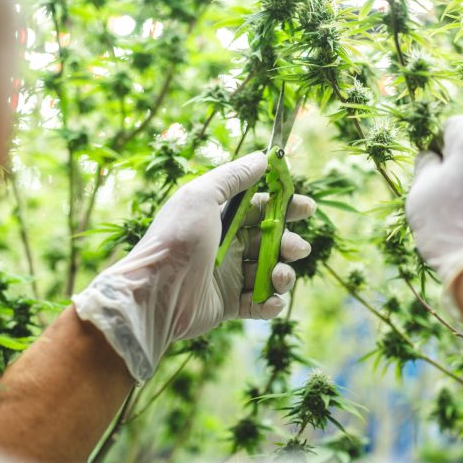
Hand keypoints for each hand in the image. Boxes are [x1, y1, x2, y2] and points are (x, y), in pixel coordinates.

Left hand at [73, 152, 314, 381]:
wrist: (156, 292)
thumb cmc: (176, 239)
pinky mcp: (228, 305)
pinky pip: (259, 304)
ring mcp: (228, 276)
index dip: (285, 207)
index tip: (306, 208)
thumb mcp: (201, 196)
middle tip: (298, 248)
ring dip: (283, 274)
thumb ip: (232, 177)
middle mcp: (226, 246)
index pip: (259, 208)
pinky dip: (270, 303)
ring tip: (280, 276)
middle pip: (269, 241)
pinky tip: (270, 300)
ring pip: (269, 272)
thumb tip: (263, 158)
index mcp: (219, 218)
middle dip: (289, 243)